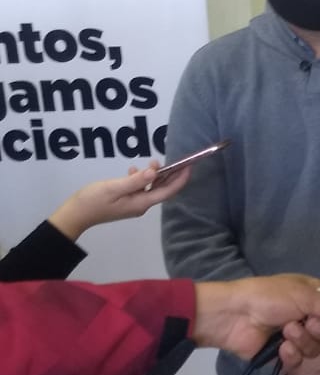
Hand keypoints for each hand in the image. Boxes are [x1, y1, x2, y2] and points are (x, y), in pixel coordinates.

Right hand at [48, 163, 191, 240]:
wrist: (75, 215)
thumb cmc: (93, 201)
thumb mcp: (114, 188)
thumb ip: (135, 180)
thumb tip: (155, 172)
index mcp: (142, 203)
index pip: (168, 191)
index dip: (180, 179)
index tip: (189, 166)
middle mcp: (141, 205)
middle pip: (162, 189)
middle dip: (171, 175)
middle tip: (177, 159)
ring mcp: (133, 204)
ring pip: (151, 187)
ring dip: (155, 175)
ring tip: (151, 161)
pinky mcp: (126, 201)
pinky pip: (139, 189)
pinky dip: (140, 178)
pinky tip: (132, 170)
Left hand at [191, 273, 319, 359]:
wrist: (233, 316)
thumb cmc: (269, 297)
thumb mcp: (305, 296)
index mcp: (312, 296)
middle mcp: (306, 315)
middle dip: (319, 329)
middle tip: (305, 322)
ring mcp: (294, 336)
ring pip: (316, 348)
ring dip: (302, 341)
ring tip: (285, 332)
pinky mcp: (282, 355)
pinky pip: (299, 361)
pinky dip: (292, 355)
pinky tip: (281, 349)